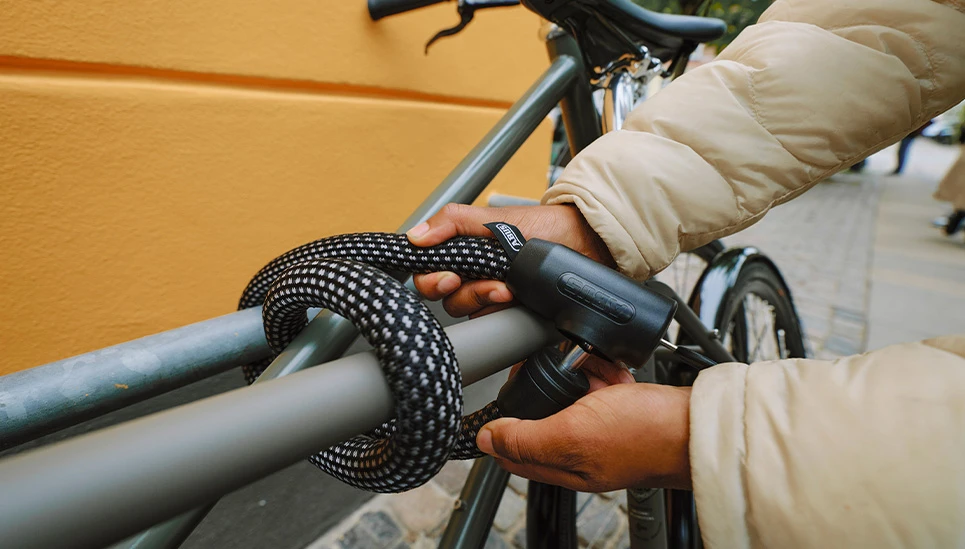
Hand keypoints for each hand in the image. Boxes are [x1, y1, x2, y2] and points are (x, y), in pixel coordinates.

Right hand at [407, 204, 613, 317]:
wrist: (586, 243)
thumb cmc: (544, 226)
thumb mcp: (494, 218)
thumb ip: (453, 222)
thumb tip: (416, 236)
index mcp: (464, 252)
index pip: (428, 273)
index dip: (431, 279)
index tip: (448, 277)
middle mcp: (473, 275)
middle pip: (446, 298)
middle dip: (464, 293)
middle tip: (482, 284)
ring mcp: (492, 296)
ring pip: (469, 312)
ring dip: (485, 300)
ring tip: (508, 288)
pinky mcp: (511, 313)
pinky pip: (494, 323)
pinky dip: (502, 313)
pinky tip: (515, 301)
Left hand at [476, 382, 691, 491]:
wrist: (696, 423)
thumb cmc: (644, 434)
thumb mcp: (573, 434)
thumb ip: (525, 438)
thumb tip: (484, 439)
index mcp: (562, 464)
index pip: (512, 449)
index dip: (503, 420)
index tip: (509, 388)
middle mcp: (579, 449)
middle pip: (541, 412)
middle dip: (547, 385)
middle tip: (561, 371)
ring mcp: (601, 428)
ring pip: (570, 391)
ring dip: (578, 373)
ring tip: (593, 370)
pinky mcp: (621, 408)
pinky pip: (599, 382)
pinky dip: (603, 371)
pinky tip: (613, 370)